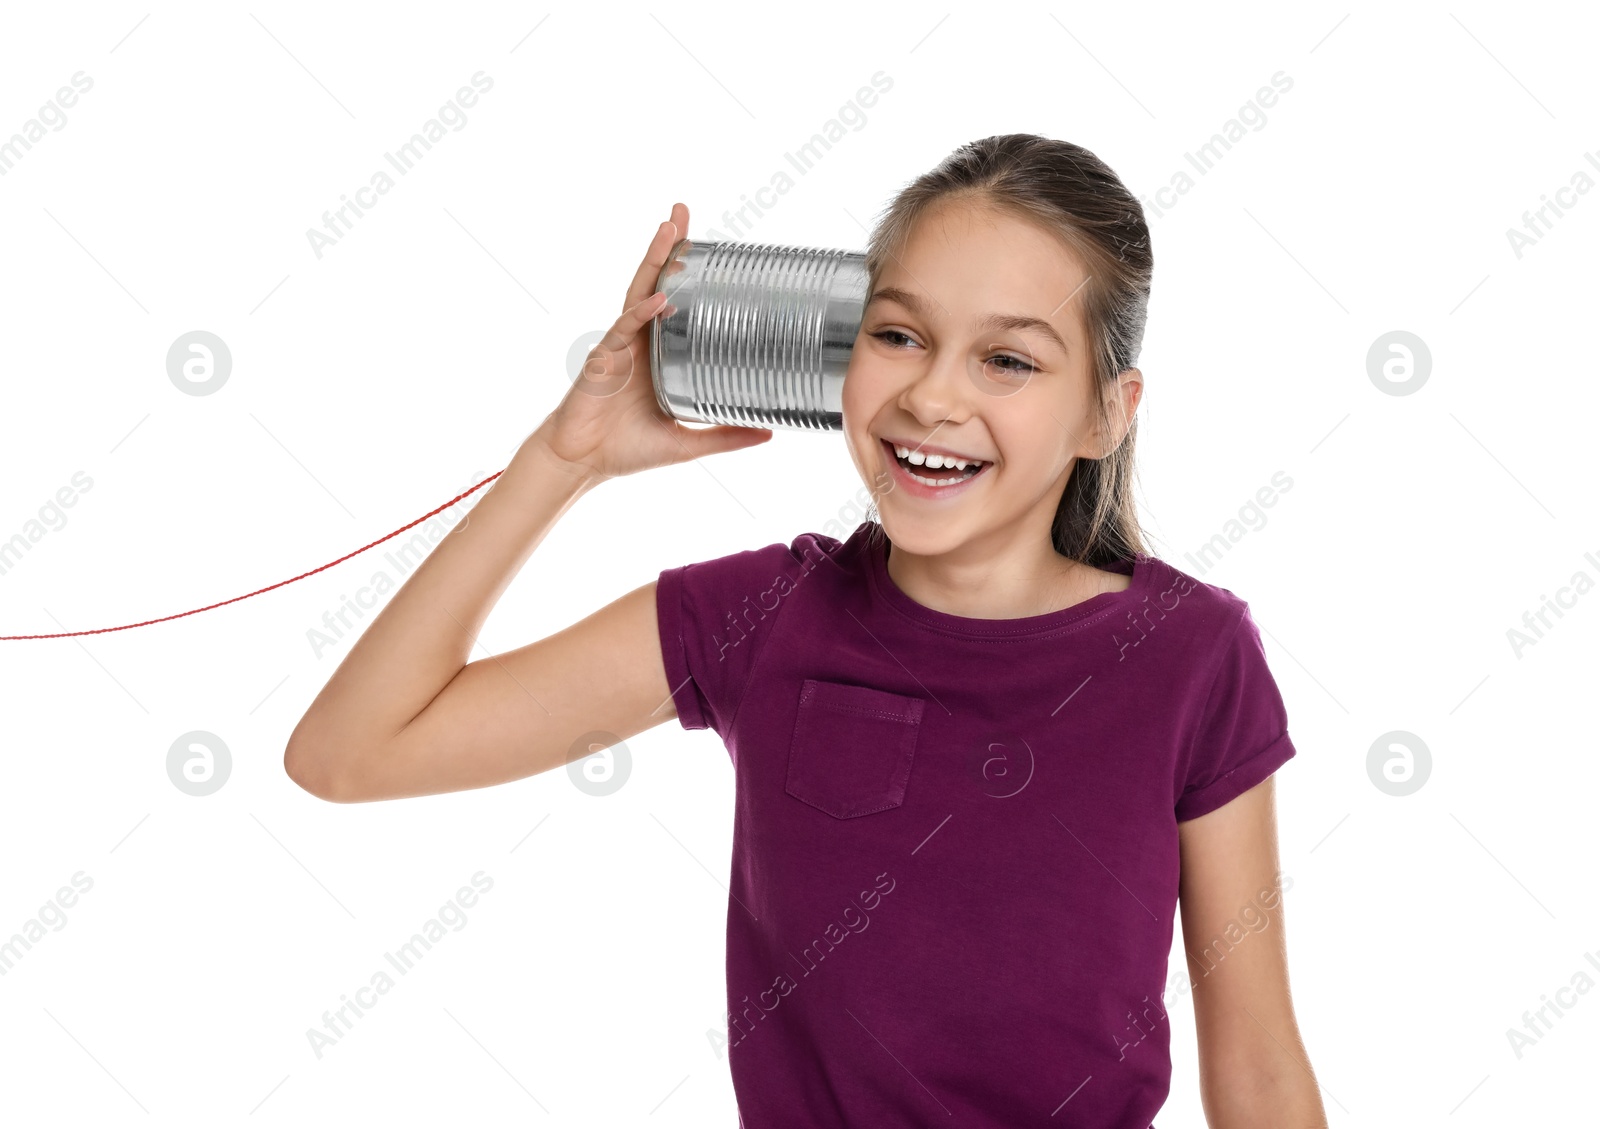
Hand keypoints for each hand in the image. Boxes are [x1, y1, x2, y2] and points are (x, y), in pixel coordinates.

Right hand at [529, 203, 772, 483]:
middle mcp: (639, 343)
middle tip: (681, 211)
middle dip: (668, 248)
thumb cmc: (626, 449)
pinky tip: (659, 298)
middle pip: (655, 284)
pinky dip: (642, 313)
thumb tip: (769, 432)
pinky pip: (624, 329)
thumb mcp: (686, 443)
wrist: (583, 464)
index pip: (675, 304)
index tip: (711, 247)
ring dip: (653, 261)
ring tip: (670, 228)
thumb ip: (725, 435)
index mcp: (658, 355)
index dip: (687, 275)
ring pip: (638, 294)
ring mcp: (620, 347)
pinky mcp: (603, 360)